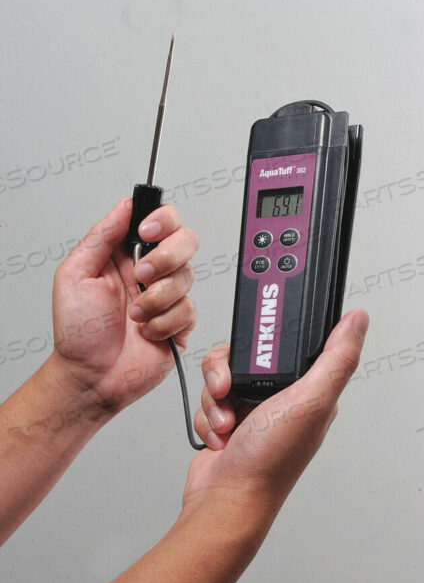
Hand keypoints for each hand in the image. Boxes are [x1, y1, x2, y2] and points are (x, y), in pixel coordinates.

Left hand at [51, 197, 198, 412]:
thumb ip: (101, 236)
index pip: (160, 221)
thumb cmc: (79, 331)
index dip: (162, 220)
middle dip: (165, 258)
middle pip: (186, 241)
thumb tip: (124, 205)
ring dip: (156, 299)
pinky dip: (163, 323)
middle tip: (140, 278)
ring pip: (186, 277)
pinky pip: (188, 310)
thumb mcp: (75, 275)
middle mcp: (151, 272)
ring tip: (134, 315)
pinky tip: (146, 332)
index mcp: (127, 255)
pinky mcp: (180, 323)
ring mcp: (167, 297)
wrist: (92, 376)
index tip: (146, 232)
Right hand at [183, 309, 368, 514]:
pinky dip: (208, 415)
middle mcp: (282, 398)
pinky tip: (221, 436)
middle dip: (229, 373)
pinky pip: (209, 397)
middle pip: (246, 356)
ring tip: (227, 422)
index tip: (254, 350)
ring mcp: (253, 410)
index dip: (267, 343)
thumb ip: (336, 358)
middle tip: (230, 390)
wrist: (225, 499)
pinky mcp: (228, 419)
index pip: (287, 346)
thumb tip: (358, 320)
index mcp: (309, 390)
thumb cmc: (269, 462)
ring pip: (223, 374)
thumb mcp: (310, 401)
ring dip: (216, 398)